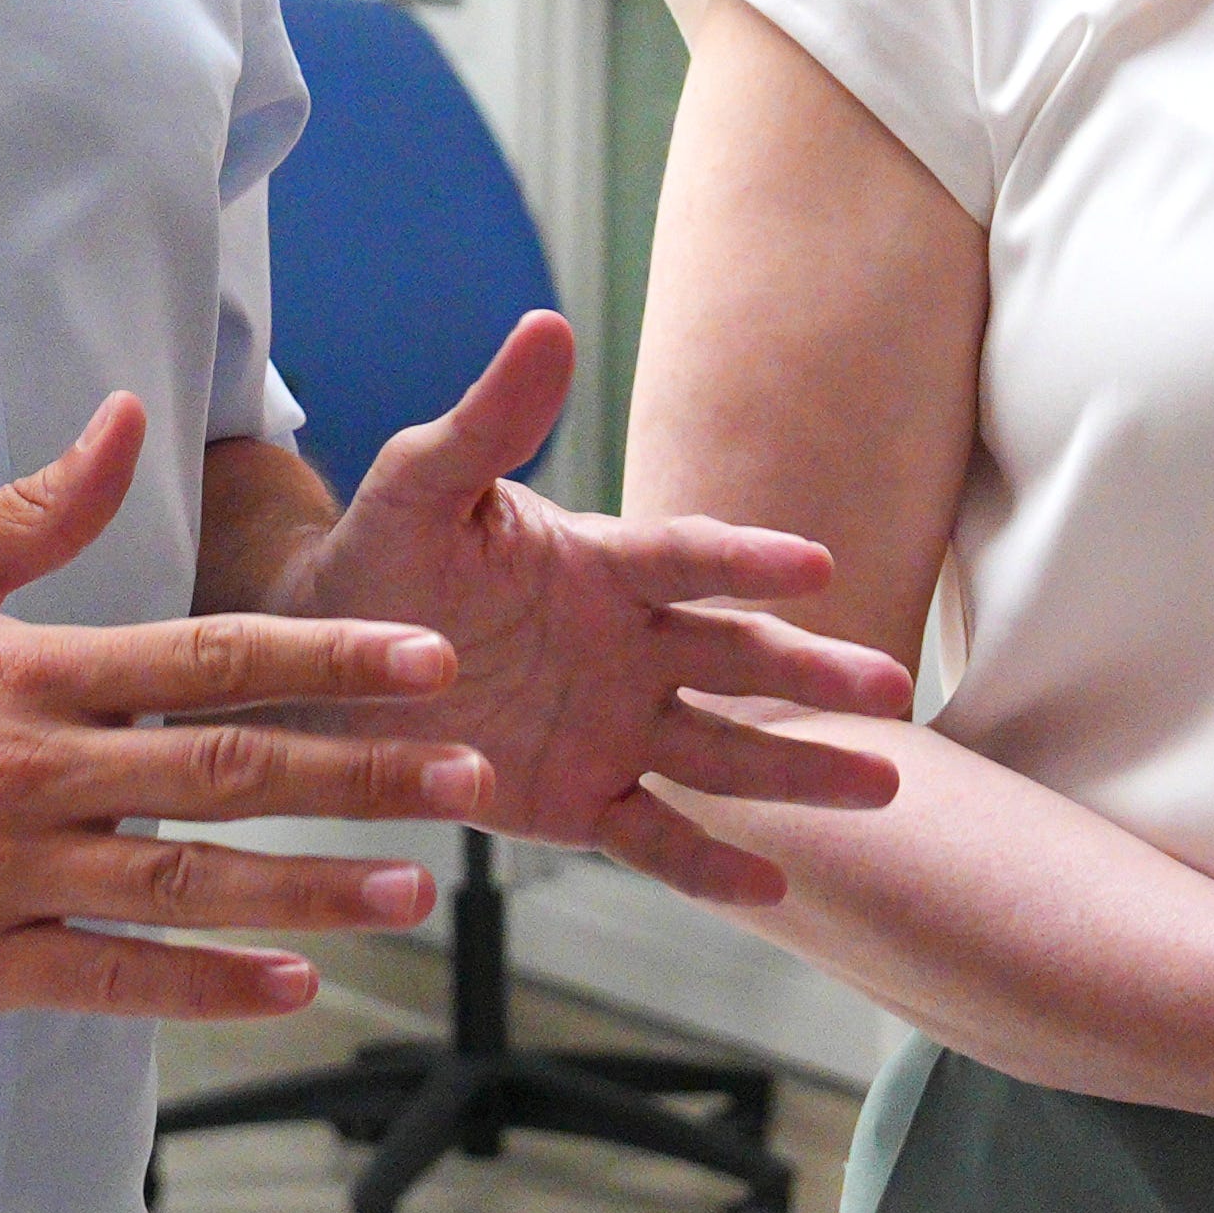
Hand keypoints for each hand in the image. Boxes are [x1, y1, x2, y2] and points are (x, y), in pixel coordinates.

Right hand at [0, 396, 498, 1018]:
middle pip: (223, 770)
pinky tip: (292, 985)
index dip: (326, 656)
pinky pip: (108, 979)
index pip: (207, 655)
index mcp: (27, 672)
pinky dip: (205, 987)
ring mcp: (1, 875)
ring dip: (310, 889)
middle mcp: (26, 772)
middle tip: (470, 777)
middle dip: (360, 773)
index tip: (428, 659)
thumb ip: (35, 507)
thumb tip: (124, 419)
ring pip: (185, 886)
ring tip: (413, 889)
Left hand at [268, 316, 917, 907]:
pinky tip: (775, 886)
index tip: (813, 565)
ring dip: (799, 766)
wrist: (324, 662)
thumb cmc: (378, 558)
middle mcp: (627, 645)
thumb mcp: (421, 486)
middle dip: (811, 671)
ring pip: (722, 749)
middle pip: (735, 656)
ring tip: (882, 783)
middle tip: (889, 688)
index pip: (688, 558)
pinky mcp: (580, 797)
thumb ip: (488, 422)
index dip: (747, 561)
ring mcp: (612, 725)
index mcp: (600, 565)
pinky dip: (710, 863)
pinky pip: (655, 833)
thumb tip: (545, 326)